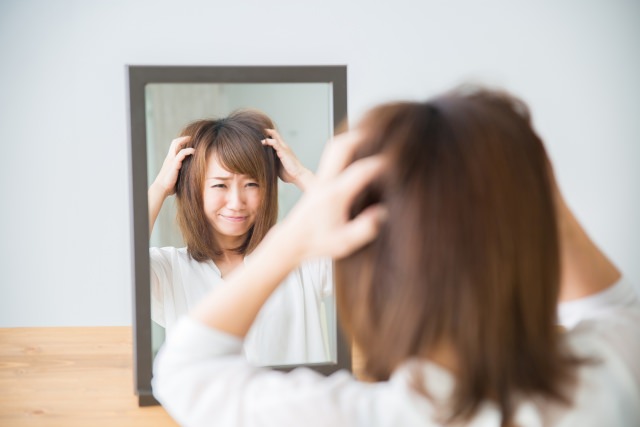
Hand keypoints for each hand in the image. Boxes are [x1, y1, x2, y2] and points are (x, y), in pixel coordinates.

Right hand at [152, 136, 194, 196]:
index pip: (174, 147)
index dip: (181, 142)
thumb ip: (181, 172)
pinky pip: (181, 153)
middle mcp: (170, 158)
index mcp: (170, 160)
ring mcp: (171, 160)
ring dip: (186, 141)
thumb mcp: (176, 175)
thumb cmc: (169, 185)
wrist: (161, 189)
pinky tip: (194, 151)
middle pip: (174, 142)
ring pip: (176, 144)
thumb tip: (190, 174)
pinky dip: (188, 150)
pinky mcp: (174, 164)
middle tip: (192, 137)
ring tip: (194, 141)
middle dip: (184, 138)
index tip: (190, 142)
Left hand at [262, 129, 312, 189]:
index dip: (266, 135)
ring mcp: (284, 148)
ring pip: (274, 135)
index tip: (257, 136)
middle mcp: (284, 146)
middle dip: (265, 131)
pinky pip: (275, 143)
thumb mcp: (277, 165)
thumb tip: (262, 163)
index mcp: (282, 149)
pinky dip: (268, 141)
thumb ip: (272, 161)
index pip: (274, 137)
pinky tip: (262, 142)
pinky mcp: (283, 151)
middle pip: (274, 133)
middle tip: (255, 132)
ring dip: (265, 134)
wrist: (298, 176)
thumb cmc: (289, 173)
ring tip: (256, 135)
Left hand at [280, 131, 386, 258]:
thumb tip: (383, 211)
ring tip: (372, 138)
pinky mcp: (319, 181)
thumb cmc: (318, 244)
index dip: (381, 164)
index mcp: (335, 195)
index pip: (361, 170)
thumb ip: (365, 229)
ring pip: (334, 147)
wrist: (292, 241)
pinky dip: (347, 149)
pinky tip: (360, 153)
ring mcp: (320, 179)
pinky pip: (332, 156)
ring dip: (352, 139)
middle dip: (363, 137)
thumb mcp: (344, 243)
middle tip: (383, 134)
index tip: (398, 162)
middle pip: (341, 147)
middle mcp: (326, 182)